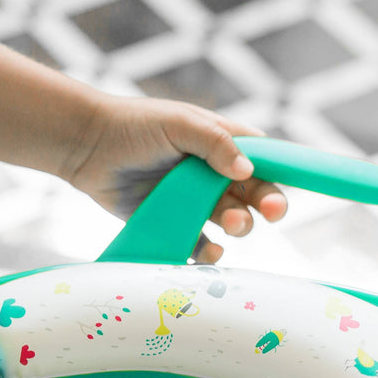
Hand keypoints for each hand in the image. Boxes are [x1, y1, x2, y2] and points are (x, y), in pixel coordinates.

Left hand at [64, 96, 286, 262]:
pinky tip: (210, 253)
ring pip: (230, 220)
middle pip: (254, 194)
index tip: (291, 190)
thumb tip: (247, 169)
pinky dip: (207, 252)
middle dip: (265, 205)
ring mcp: (193, 199)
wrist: (86, 146)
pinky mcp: (171, 222)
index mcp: (222, 142)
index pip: (265, 159)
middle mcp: (213, 173)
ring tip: (230, 225)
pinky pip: (198, 243)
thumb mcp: (179, 124)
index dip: (283, 175)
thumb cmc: (134, 125)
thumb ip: (214, 143)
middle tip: (266, 213)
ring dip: (238, 226)